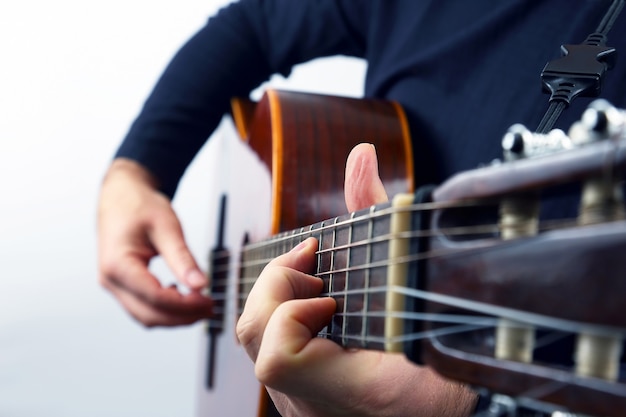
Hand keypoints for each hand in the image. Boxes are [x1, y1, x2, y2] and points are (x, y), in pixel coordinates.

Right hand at [97, 158, 211, 326]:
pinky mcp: (121, 286)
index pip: (154, 297)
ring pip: (145, 316)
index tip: (209, 301)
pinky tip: (183, 297)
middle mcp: (110, 280)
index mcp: (117, 264)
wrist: (121, 195)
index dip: (185, 304)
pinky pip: (143, 307)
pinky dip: (165, 309)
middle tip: (211, 307)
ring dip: (175, 317)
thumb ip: (182, 258)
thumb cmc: (139, 205)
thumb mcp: (166, 227)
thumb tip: (201, 285)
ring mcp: (113, 285)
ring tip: (202, 305)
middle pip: (149, 314)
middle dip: (182, 316)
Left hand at [236, 144, 476, 416]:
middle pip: (253, 340)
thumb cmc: (450, 349)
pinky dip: (287, 318)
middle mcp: (320, 405)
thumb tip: (359, 155)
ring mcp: (308, 405)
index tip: (329, 292)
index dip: (291, 311)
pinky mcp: (305, 398)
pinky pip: (271, 352)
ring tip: (320, 289)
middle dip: (278, 288)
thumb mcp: (420, 275)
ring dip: (281, 301)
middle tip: (316, 274)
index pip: (277, 358)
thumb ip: (379, 215)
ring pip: (256, 346)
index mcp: (358, 389)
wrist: (454, 399)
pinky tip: (320, 310)